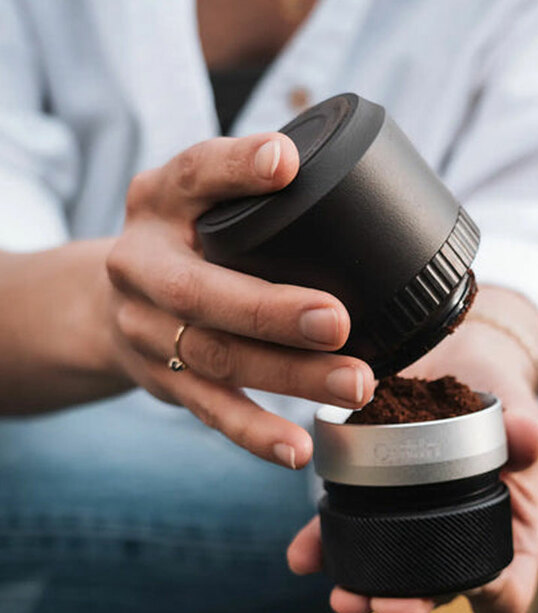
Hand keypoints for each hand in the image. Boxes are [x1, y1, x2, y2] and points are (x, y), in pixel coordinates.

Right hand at [103, 134, 374, 468]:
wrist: (108, 304)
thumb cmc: (182, 244)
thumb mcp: (197, 201)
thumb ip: (250, 195)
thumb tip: (355, 193)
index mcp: (158, 201)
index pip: (193, 174)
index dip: (236, 169)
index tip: (285, 163)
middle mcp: (141, 264)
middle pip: (203, 292)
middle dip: (272, 310)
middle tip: (337, 320)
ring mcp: (147, 330)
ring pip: (217, 358)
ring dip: (289, 377)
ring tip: (355, 385)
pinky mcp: (163, 381)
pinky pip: (210, 411)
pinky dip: (256, 433)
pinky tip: (299, 449)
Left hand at [287, 286, 537, 612]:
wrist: (454, 365)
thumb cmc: (497, 393)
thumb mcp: (515, 405)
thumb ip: (522, 424)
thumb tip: (528, 435)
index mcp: (506, 531)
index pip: (509, 586)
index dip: (496, 595)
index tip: (477, 588)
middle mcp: (455, 538)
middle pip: (437, 590)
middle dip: (410, 603)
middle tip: (388, 607)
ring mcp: (411, 523)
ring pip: (386, 570)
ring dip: (361, 588)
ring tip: (344, 597)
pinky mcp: (371, 497)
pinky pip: (346, 530)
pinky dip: (323, 545)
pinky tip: (303, 554)